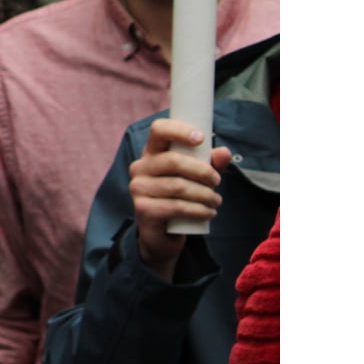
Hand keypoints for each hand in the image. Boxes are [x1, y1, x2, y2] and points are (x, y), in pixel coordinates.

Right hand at [129, 116, 232, 276]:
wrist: (162, 234)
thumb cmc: (179, 197)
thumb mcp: (196, 177)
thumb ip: (209, 163)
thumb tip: (224, 153)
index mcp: (151, 153)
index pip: (158, 130)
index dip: (179, 130)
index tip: (201, 138)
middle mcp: (140, 167)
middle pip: (173, 161)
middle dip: (203, 171)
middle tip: (217, 181)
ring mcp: (138, 188)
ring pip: (178, 186)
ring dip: (205, 194)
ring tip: (216, 201)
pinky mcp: (143, 209)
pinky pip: (176, 207)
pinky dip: (198, 210)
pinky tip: (209, 213)